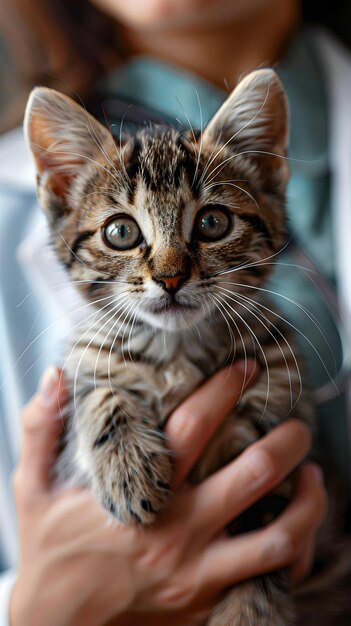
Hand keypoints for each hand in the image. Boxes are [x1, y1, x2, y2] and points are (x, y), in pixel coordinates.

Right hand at [10, 363, 326, 625]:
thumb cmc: (49, 552)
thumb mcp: (31, 488)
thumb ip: (41, 429)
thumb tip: (56, 377)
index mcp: (141, 495)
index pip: (193, 427)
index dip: (223, 390)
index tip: (245, 368)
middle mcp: (178, 531)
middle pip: (251, 474)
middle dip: (285, 441)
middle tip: (297, 422)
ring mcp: (199, 572)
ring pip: (277, 534)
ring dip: (306, 502)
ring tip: (313, 475)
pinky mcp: (207, 602)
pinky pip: (268, 576)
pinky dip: (293, 550)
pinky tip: (297, 528)